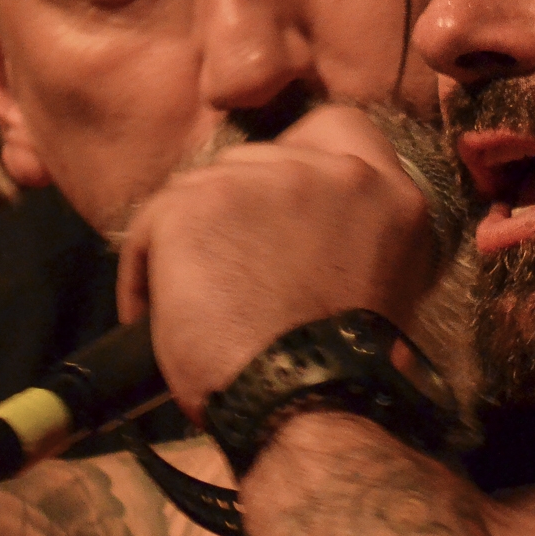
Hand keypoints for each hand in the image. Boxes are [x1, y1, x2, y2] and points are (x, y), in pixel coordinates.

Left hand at [119, 105, 437, 420]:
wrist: (309, 407)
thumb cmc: (341, 376)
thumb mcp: (378, 286)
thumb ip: (347, 235)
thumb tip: (288, 233)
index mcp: (389, 194)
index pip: (338, 128)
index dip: (298, 159)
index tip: (278, 204)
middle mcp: (333, 171)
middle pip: (257, 157)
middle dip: (237, 209)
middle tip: (230, 272)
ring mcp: (263, 178)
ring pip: (201, 189)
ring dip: (191, 242)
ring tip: (193, 307)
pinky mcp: (198, 201)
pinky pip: (152, 226)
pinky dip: (145, 274)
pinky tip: (156, 320)